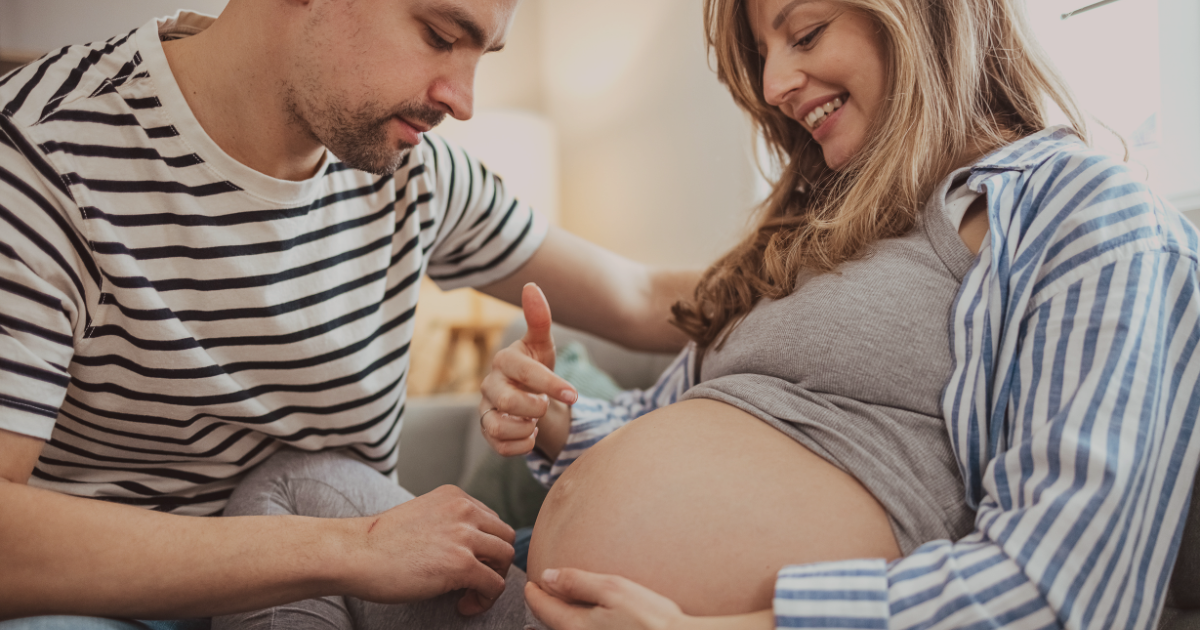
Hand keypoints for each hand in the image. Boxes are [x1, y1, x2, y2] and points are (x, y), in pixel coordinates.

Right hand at [345, 485, 515, 615]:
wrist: (355, 553)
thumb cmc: (380, 542)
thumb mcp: (423, 516)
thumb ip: (449, 522)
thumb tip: (472, 548)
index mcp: (455, 496)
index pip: (492, 521)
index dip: (485, 547)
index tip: (469, 564)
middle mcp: (464, 510)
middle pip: (505, 537)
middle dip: (494, 562)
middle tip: (474, 581)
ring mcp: (464, 536)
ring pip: (506, 558)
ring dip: (492, 580)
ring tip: (469, 594)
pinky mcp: (461, 564)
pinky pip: (495, 585)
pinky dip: (485, 600)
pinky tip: (463, 606)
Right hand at [479, 283, 577, 456]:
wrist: (528, 395)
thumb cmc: (535, 366)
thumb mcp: (542, 344)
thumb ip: (539, 318)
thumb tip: (532, 286)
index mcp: (503, 360)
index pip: (523, 371)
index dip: (550, 383)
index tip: (574, 394)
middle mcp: (489, 385)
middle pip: (508, 400)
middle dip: (536, 407)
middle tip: (547, 406)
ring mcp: (485, 410)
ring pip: (497, 427)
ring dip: (525, 429)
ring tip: (536, 422)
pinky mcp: (488, 432)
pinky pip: (498, 447)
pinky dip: (520, 446)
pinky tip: (531, 434)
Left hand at [525, 568, 687, 629]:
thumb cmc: (649, 618)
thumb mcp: (612, 590)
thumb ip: (577, 582)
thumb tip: (546, 576)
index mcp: (575, 626)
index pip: (543, 608)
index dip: (534, 592)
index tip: (529, 581)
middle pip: (551, 623)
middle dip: (543, 607)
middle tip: (537, 592)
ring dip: (557, 619)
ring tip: (554, 607)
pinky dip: (574, 625)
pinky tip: (582, 621)